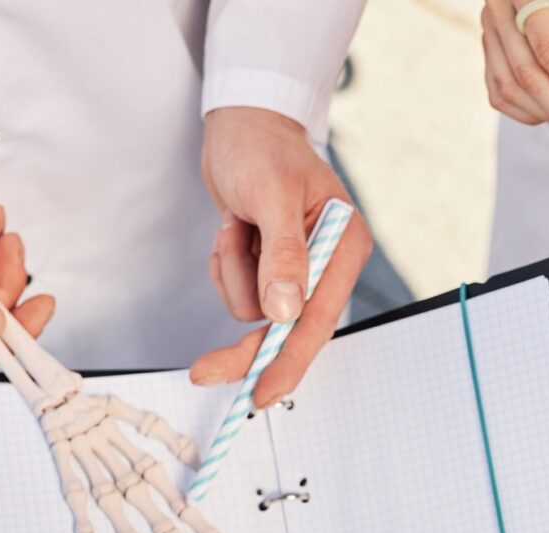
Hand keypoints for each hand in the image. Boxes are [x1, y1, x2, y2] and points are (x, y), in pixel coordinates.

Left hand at [189, 107, 373, 406]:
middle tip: (204, 371)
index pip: (317, 320)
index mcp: (343, 247)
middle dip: (247, 348)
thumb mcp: (273, 194)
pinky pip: (239, 293)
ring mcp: (296, 270)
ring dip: (232, 272)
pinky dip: (225, 266)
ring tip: (235, 225)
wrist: (240, 123)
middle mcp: (325, 265)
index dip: (288, 361)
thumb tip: (286, 313)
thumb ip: (283, 256)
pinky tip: (232, 228)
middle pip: (288, 331)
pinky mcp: (269, 268)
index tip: (261, 393)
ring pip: (254, 310)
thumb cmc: (262, 147)